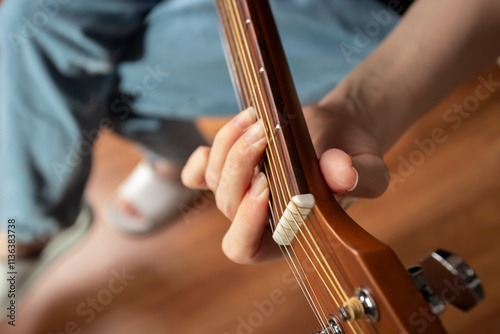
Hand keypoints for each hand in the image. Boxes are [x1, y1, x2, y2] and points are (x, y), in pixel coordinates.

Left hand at [182, 104, 388, 263]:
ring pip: (214, 181)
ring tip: (257, 118)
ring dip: (229, 147)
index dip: (247, 223)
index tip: (266, 185)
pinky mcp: (230, 169)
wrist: (337, 134)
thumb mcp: (368, 168)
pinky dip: (199, 161)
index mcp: (287, 234)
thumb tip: (342, 173)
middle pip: (227, 205)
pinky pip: (197, 174)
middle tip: (265, 134)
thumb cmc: (353, 157)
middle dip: (240, 167)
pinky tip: (216, 144)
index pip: (247, 247)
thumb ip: (361, 177)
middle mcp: (258, 218)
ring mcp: (240, 193)